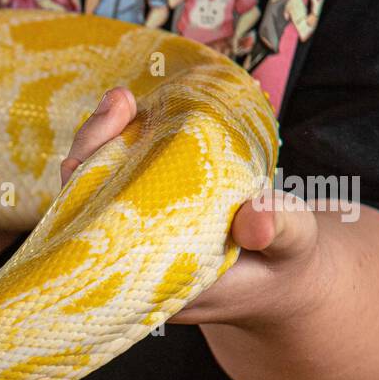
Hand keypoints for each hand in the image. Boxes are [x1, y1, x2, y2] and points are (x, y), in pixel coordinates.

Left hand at [60, 87, 328, 329]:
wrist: (281, 274)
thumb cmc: (283, 260)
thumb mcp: (292, 244)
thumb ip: (278, 231)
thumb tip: (253, 222)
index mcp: (158, 279)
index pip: (102, 242)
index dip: (87, 196)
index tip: (97, 152)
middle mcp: (134, 261)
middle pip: (86, 209)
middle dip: (90, 156)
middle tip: (119, 105)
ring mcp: (135, 236)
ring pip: (95, 191)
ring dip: (102, 143)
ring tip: (121, 100)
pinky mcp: (145, 212)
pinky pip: (117, 179)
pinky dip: (120, 144)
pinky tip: (129, 111)